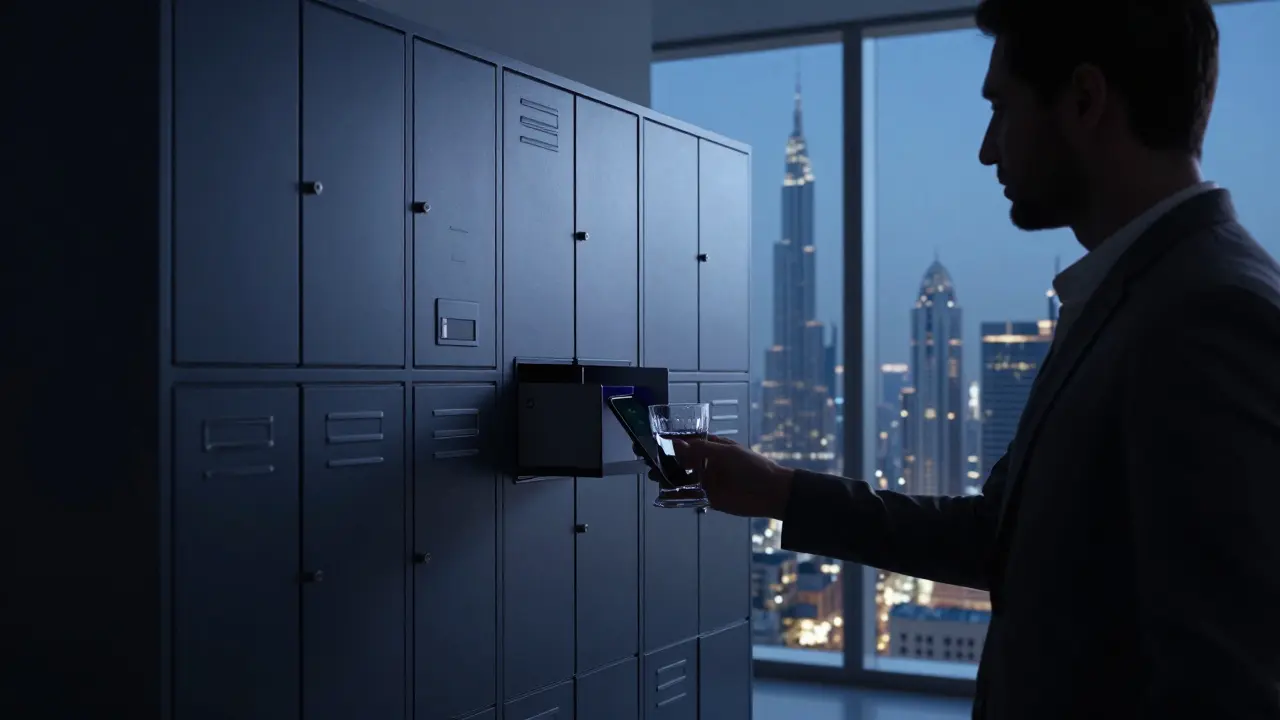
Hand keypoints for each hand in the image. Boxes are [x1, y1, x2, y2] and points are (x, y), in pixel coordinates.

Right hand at [635, 435, 793, 518]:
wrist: (772, 493)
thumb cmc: (753, 467)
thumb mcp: (727, 453)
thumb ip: (700, 450)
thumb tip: (675, 444)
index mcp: (712, 447)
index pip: (686, 441)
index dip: (668, 440)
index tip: (651, 439)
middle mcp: (706, 462)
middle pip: (679, 460)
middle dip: (663, 459)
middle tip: (645, 459)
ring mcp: (706, 480)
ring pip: (681, 478)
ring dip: (666, 477)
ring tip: (653, 476)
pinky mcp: (708, 498)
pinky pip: (688, 496)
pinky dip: (675, 497)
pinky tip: (662, 496)